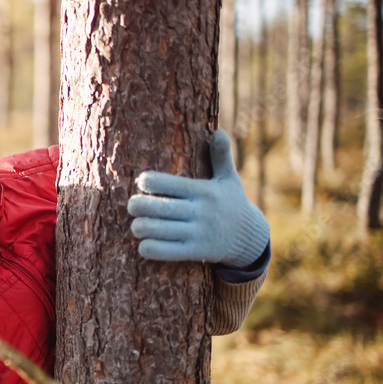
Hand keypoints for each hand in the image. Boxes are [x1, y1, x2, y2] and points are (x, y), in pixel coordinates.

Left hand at [126, 129, 269, 268]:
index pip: (165, 183)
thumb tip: (219, 131)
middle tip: (133, 206)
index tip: (142, 183)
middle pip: (154, 207)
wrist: (250, 237)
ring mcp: (197, 233)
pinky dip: (147, 248)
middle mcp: (199, 211)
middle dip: (135, 206)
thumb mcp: (229, 179)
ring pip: (154, 230)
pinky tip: (145, 243)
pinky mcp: (195, 252)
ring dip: (138, 227)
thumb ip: (221, 156)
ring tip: (137, 224)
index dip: (146, 182)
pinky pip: (162, 251)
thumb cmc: (231, 203)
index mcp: (202, 191)